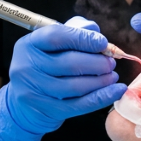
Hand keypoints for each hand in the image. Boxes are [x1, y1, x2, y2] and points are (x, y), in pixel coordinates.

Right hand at [0, 17, 128, 140]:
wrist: (25, 103)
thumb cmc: (45, 65)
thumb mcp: (53, 45)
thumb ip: (74, 31)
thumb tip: (95, 31)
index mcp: (28, 44)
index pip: (56, 36)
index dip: (83, 38)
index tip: (103, 42)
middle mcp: (26, 67)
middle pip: (69, 63)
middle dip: (97, 62)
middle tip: (111, 62)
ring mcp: (34, 91)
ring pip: (75, 86)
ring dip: (101, 80)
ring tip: (112, 76)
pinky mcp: (46, 109)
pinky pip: (80, 105)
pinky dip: (102, 97)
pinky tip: (116, 91)